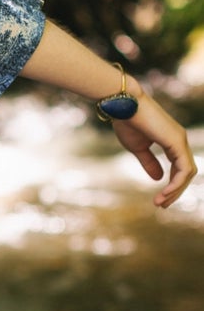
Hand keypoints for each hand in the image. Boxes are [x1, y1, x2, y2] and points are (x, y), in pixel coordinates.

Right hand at [109, 88, 196, 208]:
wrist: (122, 105)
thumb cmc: (127, 123)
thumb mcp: (138, 148)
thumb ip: (149, 162)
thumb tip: (158, 178)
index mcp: (172, 141)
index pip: (180, 168)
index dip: (172, 185)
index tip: (158, 199)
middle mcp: (180, 140)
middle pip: (187, 172)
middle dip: (176, 191)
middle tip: (161, 205)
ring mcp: (180, 140)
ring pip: (188, 173)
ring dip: (176, 191)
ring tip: (160, 202)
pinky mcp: (176, 141)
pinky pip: (184, 169)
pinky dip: (176, 183)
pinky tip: (165, 192)